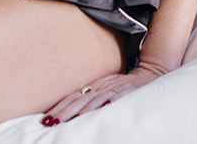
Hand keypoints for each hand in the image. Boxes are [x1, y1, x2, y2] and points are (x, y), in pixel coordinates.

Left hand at [42, 62, 165, 124]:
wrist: (150, 73)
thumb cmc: (125, 85)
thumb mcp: (106, 87)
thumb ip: (91, 97)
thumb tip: (69, 112)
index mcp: (95, 85)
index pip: (73, 96)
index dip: (59, 107)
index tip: (46, 119)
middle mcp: (102, 86)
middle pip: (79, 99)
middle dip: (63, 112)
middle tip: (50, 122)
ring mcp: (114, 88)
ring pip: (93, 101)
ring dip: (79, 112)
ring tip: (66, 122)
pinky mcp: (127, 91)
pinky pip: (114, 99)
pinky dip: (105, 104)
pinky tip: (97, 111)